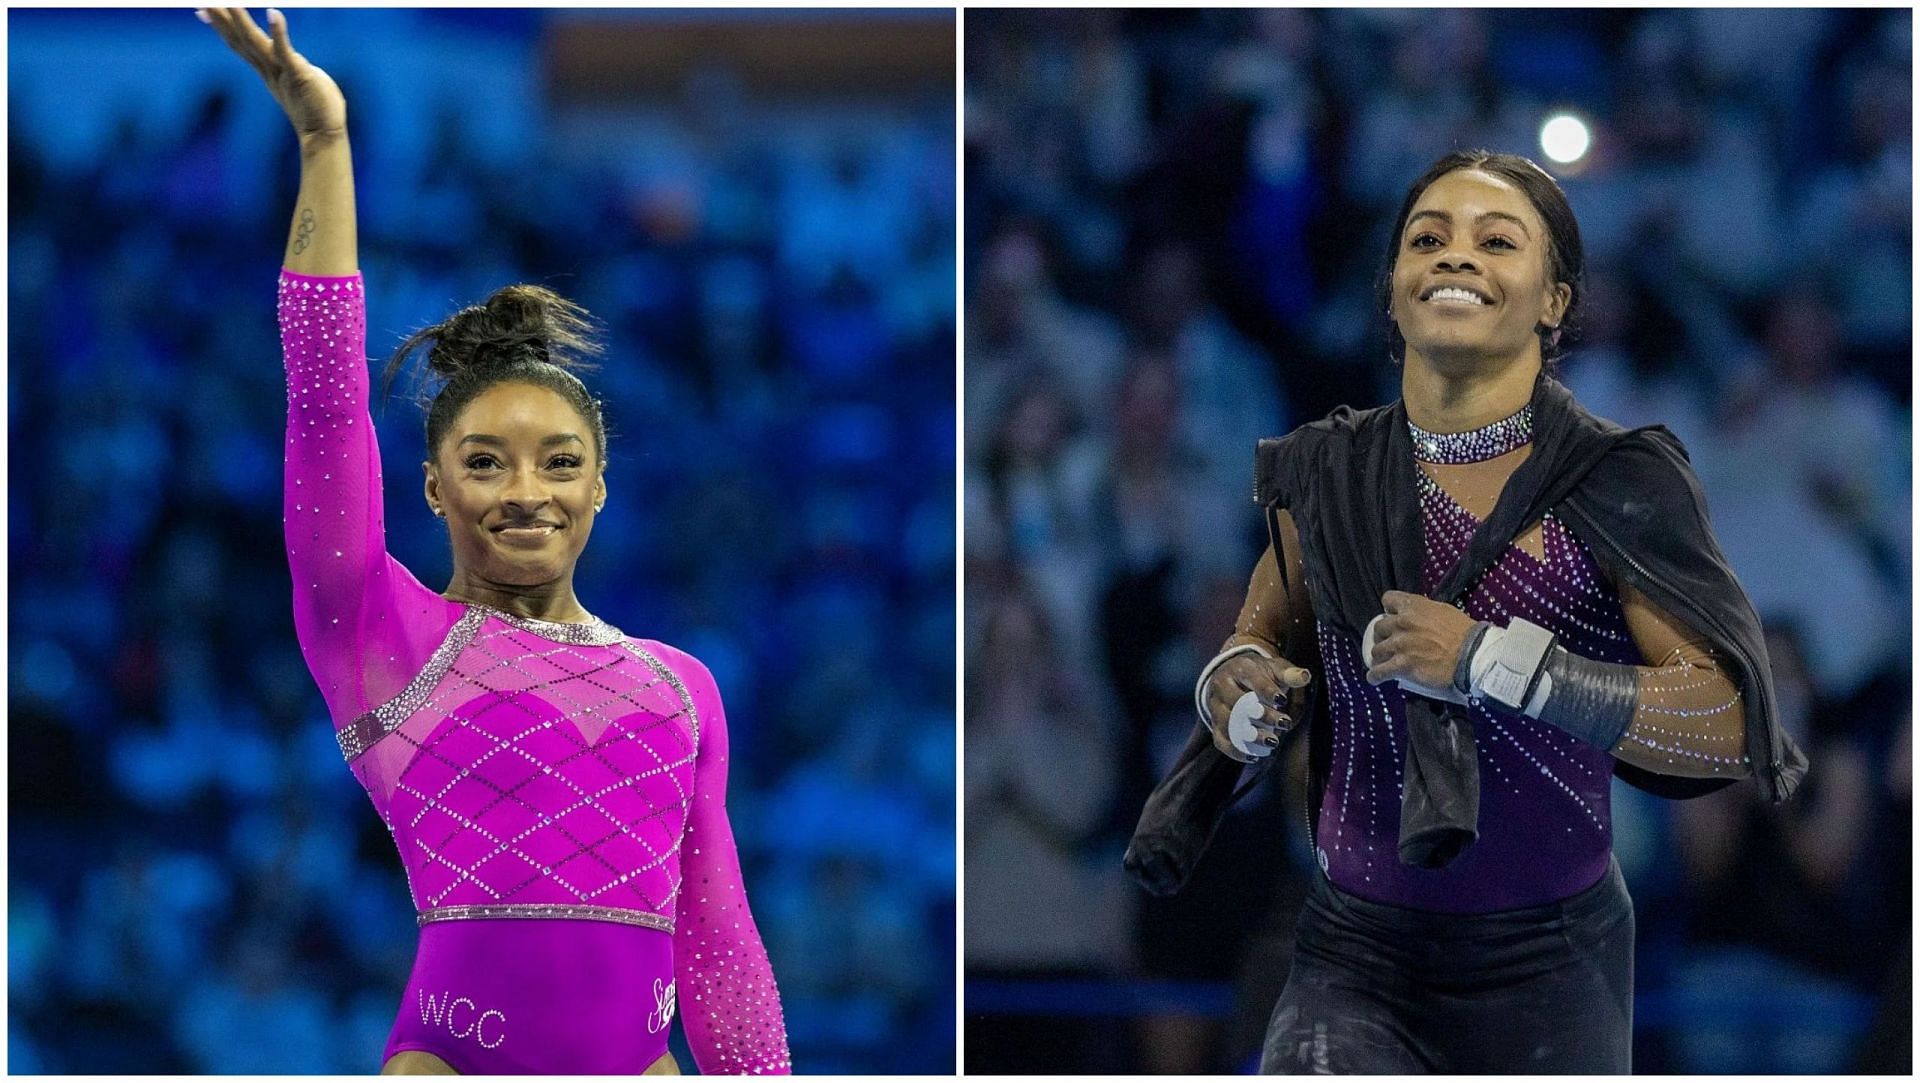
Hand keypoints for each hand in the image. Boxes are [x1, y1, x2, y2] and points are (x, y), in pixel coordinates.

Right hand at [202, 8, 345, 139]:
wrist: (325, 135)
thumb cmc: (319, 109)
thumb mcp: (300, 81)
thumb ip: (293, 67)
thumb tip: (295, 61)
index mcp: (268, 69)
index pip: (240, 44)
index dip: (222, 27)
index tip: (203, 11)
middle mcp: (269, 69)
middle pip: (239, 40)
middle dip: (221, 20)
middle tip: (203, 2)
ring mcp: (281, 72)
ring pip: (255, 42)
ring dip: (241, 20)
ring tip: (229, 2)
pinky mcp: (298, 74)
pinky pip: (285, 51)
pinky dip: (278, 32)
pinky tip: (273, 13)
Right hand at [1203, 648, 1311, 762]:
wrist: (1231, 676)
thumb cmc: (1259, 674)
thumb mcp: (1275, 668)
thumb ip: (1289, 673)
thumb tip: (1304, 677)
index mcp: (1240, 668)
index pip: (1253, 679)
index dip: (1268, 691)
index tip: (1283, 701)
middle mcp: (1222, 685)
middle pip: (1238, 702)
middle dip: (1262, 715)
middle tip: (1284, 723)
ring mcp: (1214, 705)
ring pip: (1227, 723)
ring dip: (1250, 736)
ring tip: (1272, 742)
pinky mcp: (1213, 723)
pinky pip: (1220, 740)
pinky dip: (1235, 751)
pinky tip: (1253, 756)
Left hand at [1363, 590, 1476, 694]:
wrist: (1472, 656)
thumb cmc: (1465, 634)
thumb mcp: (1444, 611)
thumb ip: (1425, 612)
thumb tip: (1418, 616)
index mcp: (1414, 606)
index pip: (1388, 599)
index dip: (1390, 610)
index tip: (1393, 617)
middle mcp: (1402, 622)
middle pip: (1379, 627)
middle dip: (1384, 635)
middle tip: (1392, 643)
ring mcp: (1399, 644)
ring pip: (1376, 650)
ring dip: (1380, 656)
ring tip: (1385, 662)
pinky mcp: (1401, 665)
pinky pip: (1378, 672)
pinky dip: (1375, 676)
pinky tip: (1375, 678)